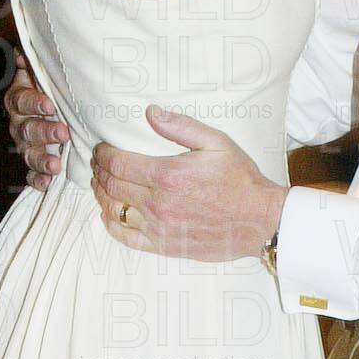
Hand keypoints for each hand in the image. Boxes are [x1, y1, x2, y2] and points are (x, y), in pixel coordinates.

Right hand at [6, 51, 67, 188]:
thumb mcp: (45, 72)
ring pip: (28, 153)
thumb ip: (34, 61)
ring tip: (55, 165)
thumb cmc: (52, 88)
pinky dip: (38, 180)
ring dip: (41, 159)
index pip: (21, 100)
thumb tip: (22, 49)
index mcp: (19, 99)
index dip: (33, 103)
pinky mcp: (33, 163)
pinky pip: (31, 173)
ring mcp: (25, 145)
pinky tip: (48, 182)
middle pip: (26, 129)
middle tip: (63, 133)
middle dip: (44, 132)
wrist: (56, 110)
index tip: (50, 105)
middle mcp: (19, 123)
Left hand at [91, 107, 287, 260]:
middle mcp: (158, 203)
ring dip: (101, 194)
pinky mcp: (163, 246)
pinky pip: (125, 237)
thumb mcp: (217, 143)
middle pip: (111, 185)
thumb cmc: (240, 180)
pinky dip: (111, 223)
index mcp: (168, 175)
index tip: (101, 149)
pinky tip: (110, 213)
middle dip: (99, 171)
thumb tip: (150, 112)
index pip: (117, 163)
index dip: (103, 154)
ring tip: (101, 184)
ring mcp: (159, 227)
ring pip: (113, 210)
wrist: (259, 221)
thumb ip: (181, 127)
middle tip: (98, 163)